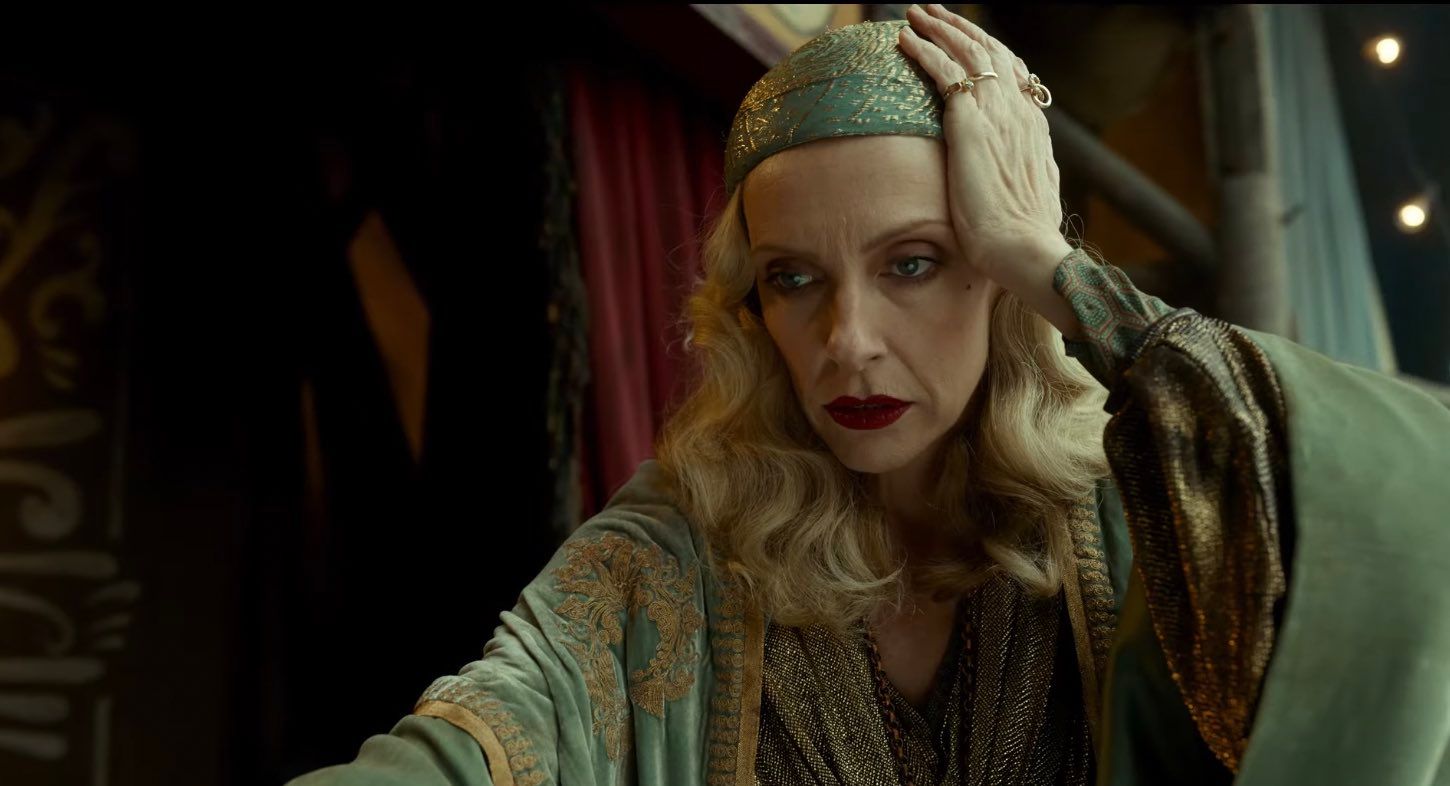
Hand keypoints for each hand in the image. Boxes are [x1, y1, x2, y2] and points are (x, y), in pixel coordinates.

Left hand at [897, 4, 1073, 292]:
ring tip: (916, 14)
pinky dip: (923, 50)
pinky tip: (905, 39)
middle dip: (962, 28)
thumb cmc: (1024, 236)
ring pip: (966, 52)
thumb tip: (1022, 172)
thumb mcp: (1031, 194)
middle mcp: (1017, 110)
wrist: (1024, 248)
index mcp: (1032, 126)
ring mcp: (995, 112)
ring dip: (939, 28)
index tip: (971, 40)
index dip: (990, 52)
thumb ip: (1025, 172)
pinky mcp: (968, 122)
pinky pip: (943, 71)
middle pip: (990, 52)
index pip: (1012, 73)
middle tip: (937, 13)